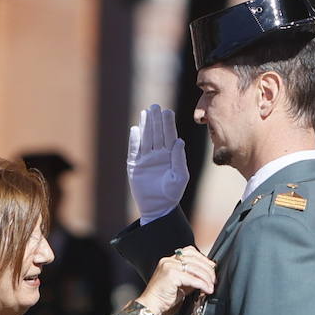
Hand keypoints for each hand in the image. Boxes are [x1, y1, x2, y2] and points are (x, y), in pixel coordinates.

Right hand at [127, 104, 188, 223]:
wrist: (157, 208)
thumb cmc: (172, 193)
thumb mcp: (180, 177)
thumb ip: (179, 159)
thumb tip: (179, 141)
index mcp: (171, 156)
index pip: (169, 136)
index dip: (168, 124)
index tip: (167, 112)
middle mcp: (158, 154)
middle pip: (156, 134)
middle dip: (156, 121)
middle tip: (155, 107)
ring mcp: (146, 159)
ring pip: (145, 139)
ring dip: (145, 126)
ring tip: (146, 113)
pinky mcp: (135, 165)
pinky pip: (134, 150)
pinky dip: (134, 140)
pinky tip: (135, 129)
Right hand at [136, 245, 214, 314]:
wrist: (151, 305)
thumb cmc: (163, 297)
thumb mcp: (181, 284)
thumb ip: (192, 278)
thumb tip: (207, 277)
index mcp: (169, 260)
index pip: (190, 252)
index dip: (203, 259)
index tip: (212, 267)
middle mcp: (168, 261)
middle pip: (194, 259)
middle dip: (208, 269)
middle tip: (214, 279)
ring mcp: (169, 266)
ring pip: (194, 268)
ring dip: (206, 278)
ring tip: (211, 286)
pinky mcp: (170, 275)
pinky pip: (191, 278)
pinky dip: (202, 284)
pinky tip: (206, 289)